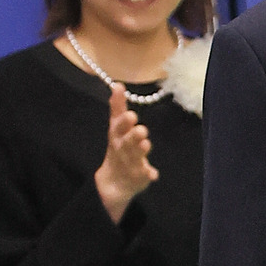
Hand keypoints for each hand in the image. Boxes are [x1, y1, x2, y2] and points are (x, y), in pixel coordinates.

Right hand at [94, 83, 158, 222]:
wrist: (113, 182)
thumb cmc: (119, 147)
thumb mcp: (116, 127)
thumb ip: (117, 107)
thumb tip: (117, 84)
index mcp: (117, 135)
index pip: (117, 124)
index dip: (121, 116)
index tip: (127, 109)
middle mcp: (122, 148)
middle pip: (126, 141)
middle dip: (132, 135)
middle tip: (140, 128)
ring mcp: (130, 163)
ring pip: (135, 157)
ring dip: (139, 150)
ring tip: (145, 143)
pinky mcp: (139, 177)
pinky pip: (144, 175)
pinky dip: (148, 174)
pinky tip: (153, 173)